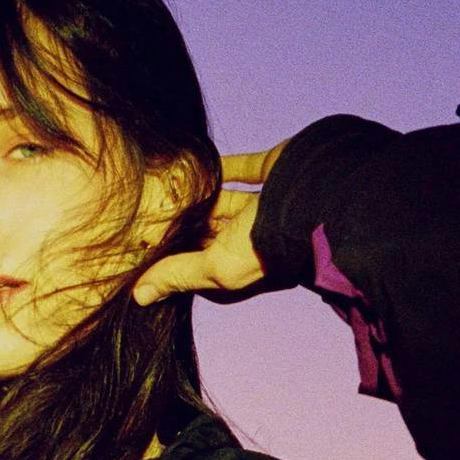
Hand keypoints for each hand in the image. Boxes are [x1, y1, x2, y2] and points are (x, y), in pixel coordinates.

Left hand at [132, 144, 289, 306]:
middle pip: (209, 234)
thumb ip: (179, 274)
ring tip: (163, 188)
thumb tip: (139, 297)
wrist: (319, 200)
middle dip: (183, 228)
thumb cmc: (269, 244)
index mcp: (243, 270)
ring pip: (223, 202)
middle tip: (145, 215)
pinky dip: (219, 167)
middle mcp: (253, 241)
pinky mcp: (272, 175)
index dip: (174, 262)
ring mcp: (263, 208)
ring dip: (198, 197)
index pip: (200, 269)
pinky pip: (240, 170)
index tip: (143, 251)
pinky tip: (193, 163)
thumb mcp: (217, 267)